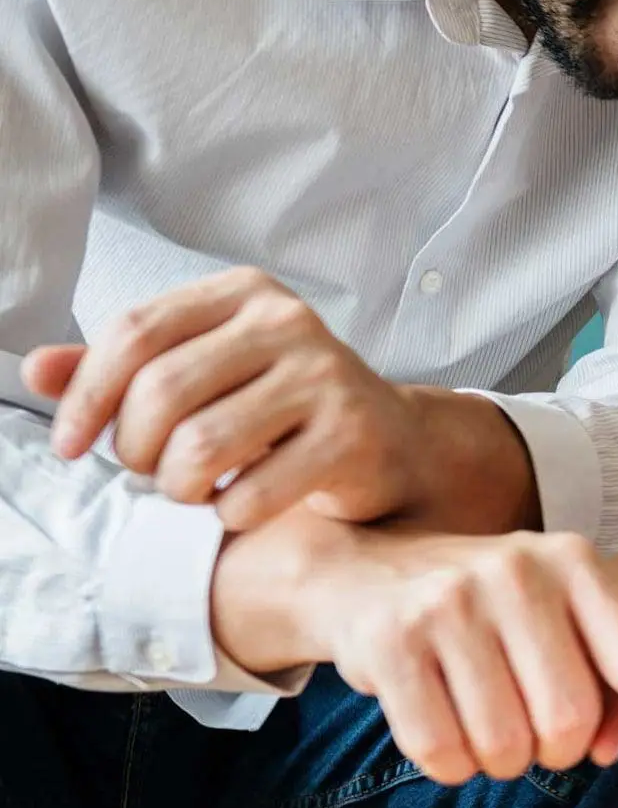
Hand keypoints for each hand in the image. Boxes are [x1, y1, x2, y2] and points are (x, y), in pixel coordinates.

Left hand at [27, 266, 430, 531]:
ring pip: (200, 446)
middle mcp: (289, 322)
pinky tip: (240, 506)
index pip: (135, 332)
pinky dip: (230, 515)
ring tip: (191, 490)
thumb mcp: (206, 373)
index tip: (69, 444)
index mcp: (244, 293)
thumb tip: (37, 370)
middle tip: (148, 472)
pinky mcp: (351, 436)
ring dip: (178, 487)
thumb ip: (123, 369)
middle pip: (161, 391)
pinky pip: (253, 493)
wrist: (391, 441)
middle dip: (134, 450)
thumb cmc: (282, 408)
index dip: (86, 395)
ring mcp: (326, 377)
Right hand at [213, 516, 617, 784]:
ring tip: (486, 728)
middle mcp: (517, 572)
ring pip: (504, 745)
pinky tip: (447, 735)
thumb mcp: (560, 615)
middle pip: (569, 720)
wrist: (364, 572)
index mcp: (574, 562)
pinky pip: (441, 750)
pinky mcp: (391, 642)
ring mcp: (450, 603)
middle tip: (533, 735)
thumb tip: (616, 751)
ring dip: (499, 762)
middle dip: (556, 751)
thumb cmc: (488, 611)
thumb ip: (613, 678)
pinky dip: (451, 765)